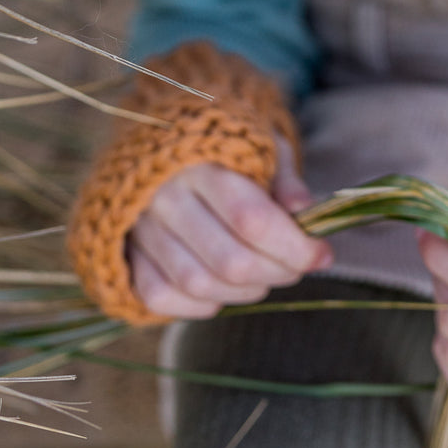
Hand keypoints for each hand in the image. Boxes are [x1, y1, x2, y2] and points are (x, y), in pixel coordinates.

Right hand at [127, 134, 332, 318]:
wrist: (160, 143)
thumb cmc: (224, 145)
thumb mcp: (260, 143)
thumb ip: (283, 176)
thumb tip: (305, 211)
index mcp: (201, 161)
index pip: (251, 218)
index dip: (294, 245)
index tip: (322, 253)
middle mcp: (165, 196)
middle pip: (229, 260)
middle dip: (277, 272)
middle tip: (298, 266)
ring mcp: (141, 228)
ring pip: (198, 283)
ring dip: (245, 291)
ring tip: (267, 275)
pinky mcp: (125, 254)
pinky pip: (162, 297)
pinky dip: (201, 304)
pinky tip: (225, 288)